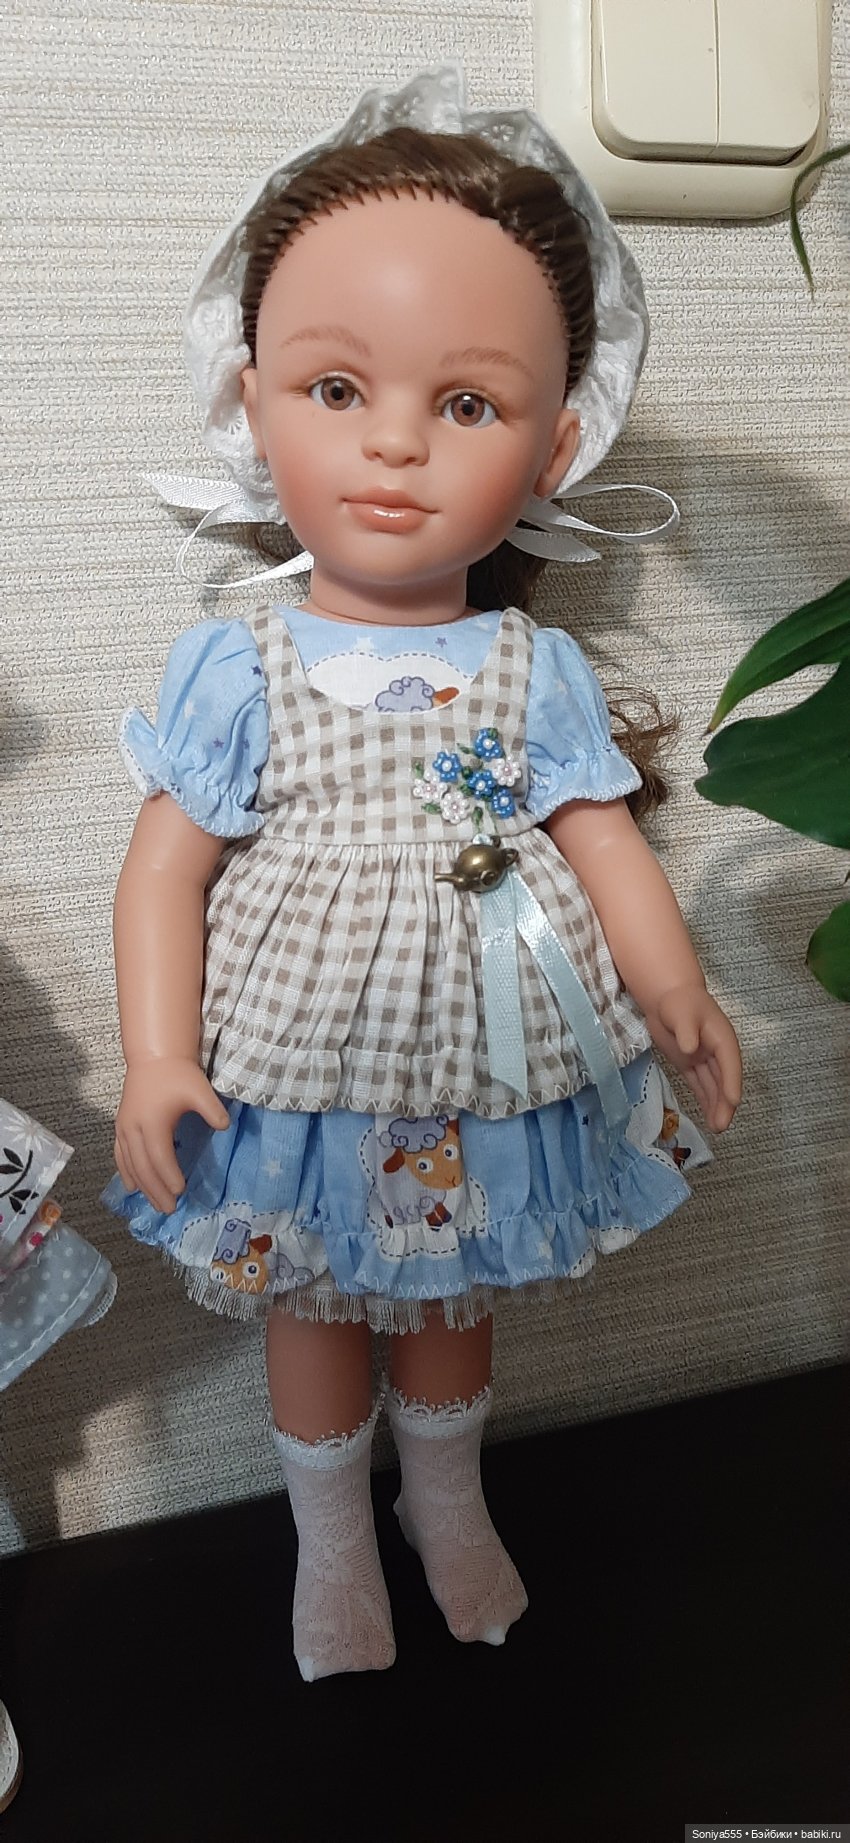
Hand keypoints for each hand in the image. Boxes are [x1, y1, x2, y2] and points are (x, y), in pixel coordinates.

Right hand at [114, 1057, 229, 1213]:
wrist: (153, 1056)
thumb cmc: (177, 1073)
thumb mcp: (199, 1089)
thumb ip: (212, 1110)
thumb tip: (224, 1127)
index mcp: (153, 1122)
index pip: (160, 1157)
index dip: (169, 1176)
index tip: (180, 1191)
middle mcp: (134, 1128)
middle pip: (143, 1167)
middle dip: (156, 1190)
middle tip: (169, 1209)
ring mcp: (124, 1128)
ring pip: (130, 1164)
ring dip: (142, 1186)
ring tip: (154, 1204)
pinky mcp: (120, 1126)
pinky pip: (120, 1155)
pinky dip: (126, 1172)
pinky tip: (132, 1186)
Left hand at [644, 984, 741, 1131]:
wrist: (667, 996)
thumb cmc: (678, 1002)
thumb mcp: (682, 1013)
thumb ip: (686, 1031)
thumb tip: (691, 1050)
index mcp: (721, 1038)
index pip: (729, 1062)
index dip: (732, 1082)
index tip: (733, 1101)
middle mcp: (717, 1052)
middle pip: (724, 1079)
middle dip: (725, 1103)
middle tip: (722, 1125)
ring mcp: (705, 1059)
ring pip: (714, 1086)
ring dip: (716, 1106)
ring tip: (717, 1128)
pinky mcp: (691, 1064)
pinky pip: (700, 1084)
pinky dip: (704, 1100)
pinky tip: (707, 1117)